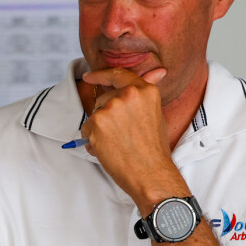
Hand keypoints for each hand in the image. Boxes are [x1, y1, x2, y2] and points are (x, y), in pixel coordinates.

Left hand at [81, 67, 187, 212]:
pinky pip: (86, 129)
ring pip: (94, 115)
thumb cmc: (154, 149)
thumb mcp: (155, 114)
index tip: (88, 77)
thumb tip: (159, 70)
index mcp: (144, 90)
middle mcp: (128, 94)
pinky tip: (108, 150)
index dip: (100, 75)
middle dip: (106, 116)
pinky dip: (92, 140)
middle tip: (122, 136)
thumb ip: (147, 92)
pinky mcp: (97, 122)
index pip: (117, 74)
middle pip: (103, 99)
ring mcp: (111, 107)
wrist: (151, 174)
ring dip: (99, 129)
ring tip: (118, 144)